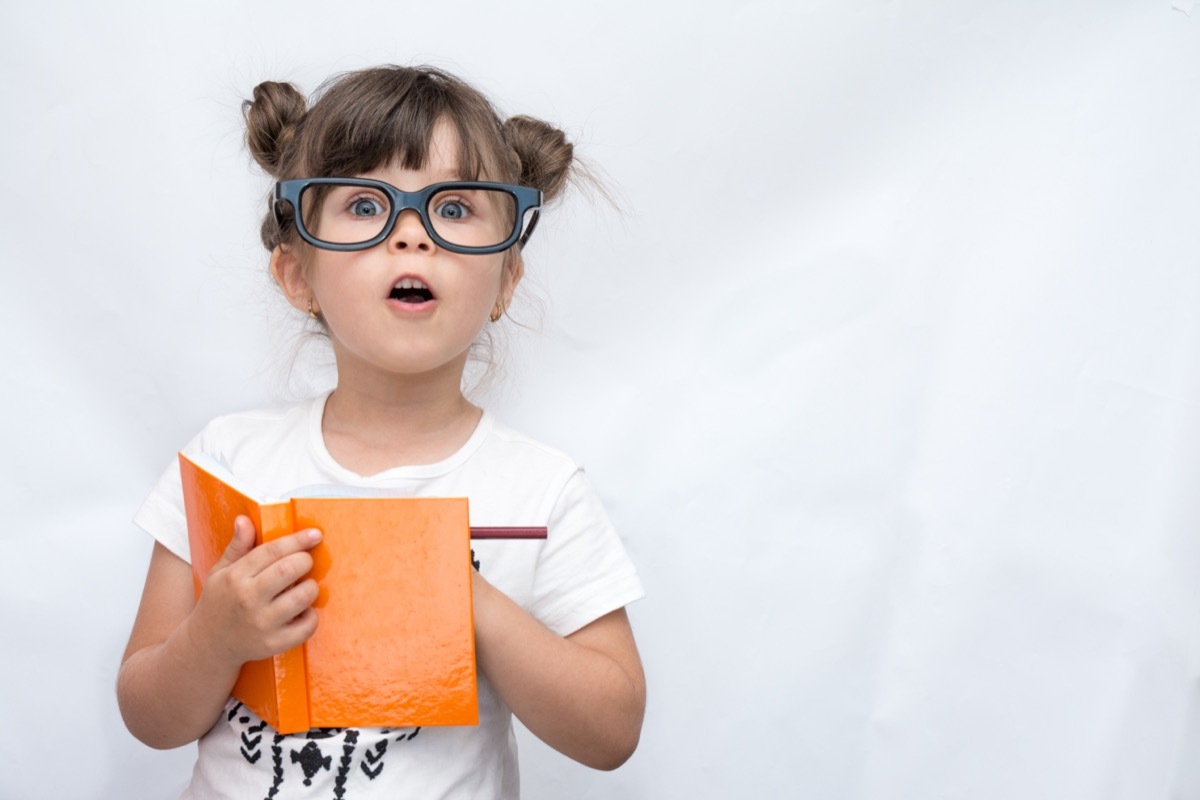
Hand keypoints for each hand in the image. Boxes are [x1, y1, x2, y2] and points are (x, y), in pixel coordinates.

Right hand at [189, 516, 321, 667]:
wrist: (208, 645)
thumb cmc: (220, 602)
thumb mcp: (220, 572)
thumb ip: (237, 547)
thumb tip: (244, 520)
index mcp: (235, 577)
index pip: (272, 551)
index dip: (297, 539)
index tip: (315, 534)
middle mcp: (248, 600)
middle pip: (289, 570)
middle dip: (305, 560)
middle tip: (305, 562)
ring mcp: (261, 624)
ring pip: (303, 597)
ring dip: (311, 587)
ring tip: (303, 586)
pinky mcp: (273, 644)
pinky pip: (307, 627)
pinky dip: (311, 616)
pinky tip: (302, 611)